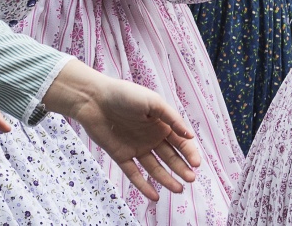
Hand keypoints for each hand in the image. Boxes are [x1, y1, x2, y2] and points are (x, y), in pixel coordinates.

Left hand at [45, 60, 200, 200]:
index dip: (189, 153)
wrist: (94, 99)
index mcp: (160, 123)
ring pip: (155, 168)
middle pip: (170, 157)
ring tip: (179, 189)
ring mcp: (136, 147)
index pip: (180, 141)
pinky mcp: (121, 156)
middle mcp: (150, 137)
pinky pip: (134, 173)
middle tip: (191, 179)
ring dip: (167, 179)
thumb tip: (190, 135)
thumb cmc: (125, 95)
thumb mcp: (153, 102)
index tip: (197, 164)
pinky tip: (155, 196)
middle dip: (182, 168)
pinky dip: (144, 186)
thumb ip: (172, 118)